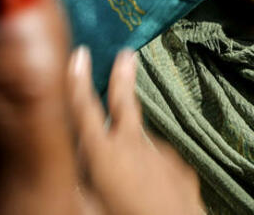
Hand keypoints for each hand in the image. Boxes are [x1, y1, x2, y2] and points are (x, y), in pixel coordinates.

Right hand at [68, 48, 202, 214]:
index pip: (84, 109)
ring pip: (140, 143)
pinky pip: (159, 164)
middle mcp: (133, 147)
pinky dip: (150, 170)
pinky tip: (148, 189)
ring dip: (132, 145)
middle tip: (127, 54)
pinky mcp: (181, 170)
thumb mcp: (86, 205)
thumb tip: (72, 162)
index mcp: (104, 154)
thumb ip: (77, 178)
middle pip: (124, 104)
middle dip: (123, 77)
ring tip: (127, 173)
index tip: (80, 55)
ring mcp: (161, 155)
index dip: (78, 81)